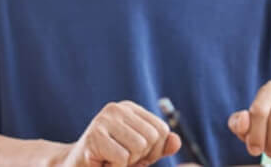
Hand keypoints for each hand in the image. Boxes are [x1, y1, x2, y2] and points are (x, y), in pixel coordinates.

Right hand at [59, 100, 181, 165]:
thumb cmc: (109, 161)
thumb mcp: (140, 155)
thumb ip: (159, 147)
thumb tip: (176, 141)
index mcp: (130, 109)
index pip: (162, 129)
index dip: (154, 151)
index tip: (134, 155)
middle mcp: (117, 108)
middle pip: (152, 137)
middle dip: (141, 156)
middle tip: (121, 158)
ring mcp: (104, 119)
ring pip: (139, 147)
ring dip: (127, 162)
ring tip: (111, 159)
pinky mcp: (94, 135)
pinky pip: (123, 158)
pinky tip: (102, 163)